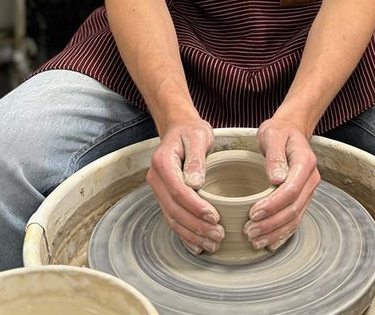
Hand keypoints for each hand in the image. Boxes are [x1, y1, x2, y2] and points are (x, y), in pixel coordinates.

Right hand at [145, 119, 223, 254]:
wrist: (179, 129)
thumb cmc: (191, 132)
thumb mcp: (198, 136)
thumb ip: (197, 158)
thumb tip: (195, 183)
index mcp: (162, 162)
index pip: (178, 191)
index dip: (196, 207)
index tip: (214, 217)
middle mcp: (156, 178)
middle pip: (174, 209)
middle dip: (196, 226)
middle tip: (218, 235)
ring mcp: (158, 189)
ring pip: (172, 218)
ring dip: (191, 234)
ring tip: (212, 243)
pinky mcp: (164, 197)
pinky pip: (172, 218)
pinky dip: (185, 234)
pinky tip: (198, 245)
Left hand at [245, 118, 320, 251]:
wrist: (291, 130)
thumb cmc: (279, 132)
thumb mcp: (273, 135)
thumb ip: (275, 155)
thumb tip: (276, 178)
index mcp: (305, 162)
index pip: (290, 190)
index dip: (272, 205)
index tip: (252, 213)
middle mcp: (311, 179)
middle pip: (293, 209)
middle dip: (271, 224)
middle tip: (249, 231)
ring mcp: (309, 190)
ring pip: (295, 218)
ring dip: (275, 232)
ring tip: (255, 241)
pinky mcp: (303, 198)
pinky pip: (296, 219)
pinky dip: (283, 233)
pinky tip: (269, 243)